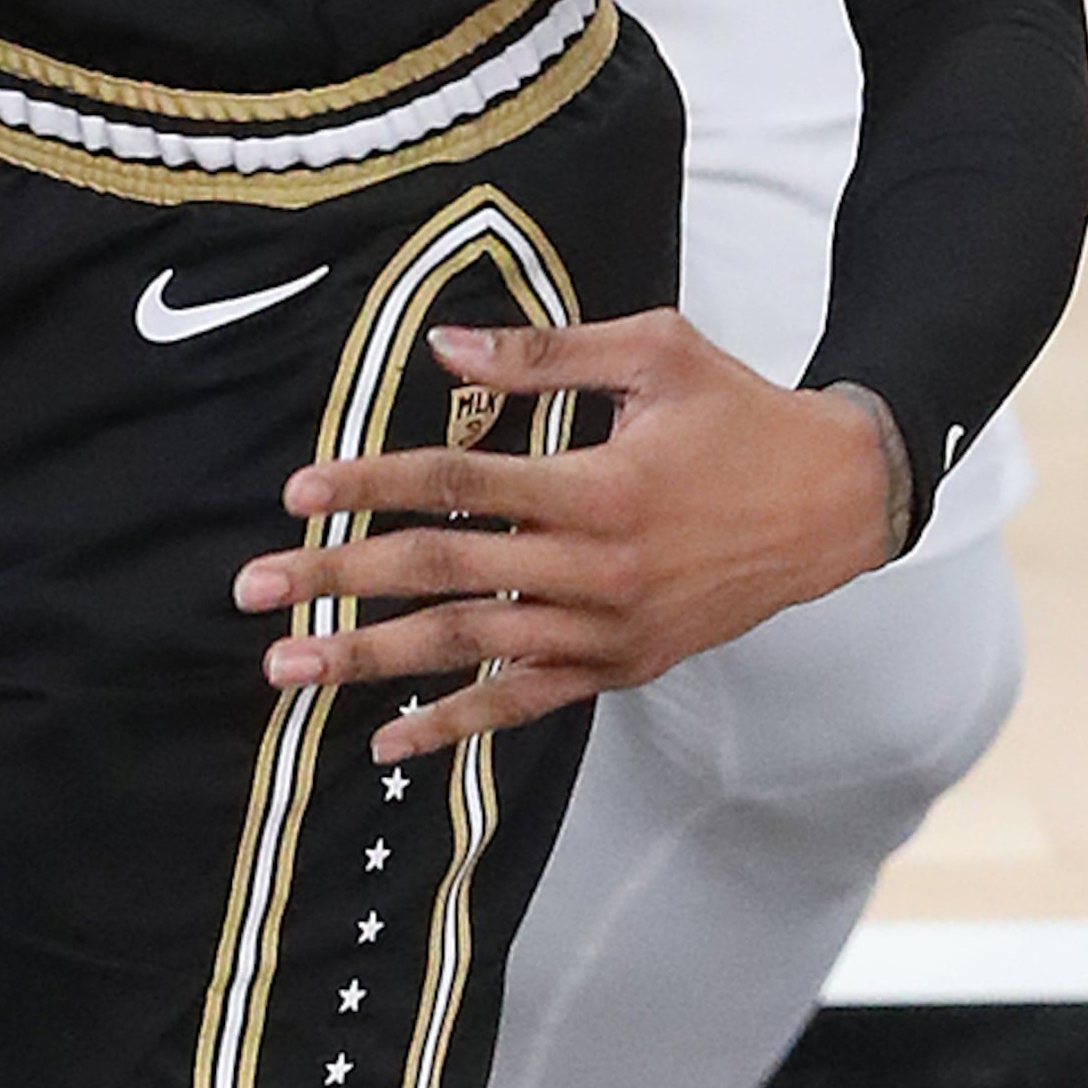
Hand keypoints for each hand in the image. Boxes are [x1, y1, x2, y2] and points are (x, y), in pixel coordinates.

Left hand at [231, 311, 906, 765]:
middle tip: (253, 590)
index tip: (299, 492)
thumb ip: (544, 355)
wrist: (833, 504)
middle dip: (340, 582)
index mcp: (598, 488)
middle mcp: (595, 572)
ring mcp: (607, 632)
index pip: (457, 485)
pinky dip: (454, 724)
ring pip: (470, 651)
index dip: (373, 485)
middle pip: (444, 577)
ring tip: (288, 668)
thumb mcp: (653, 353)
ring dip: (372, 662)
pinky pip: (525, 702)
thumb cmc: (739, 412)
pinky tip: (386, 740)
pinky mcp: (620, 668)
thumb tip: (442, 346)